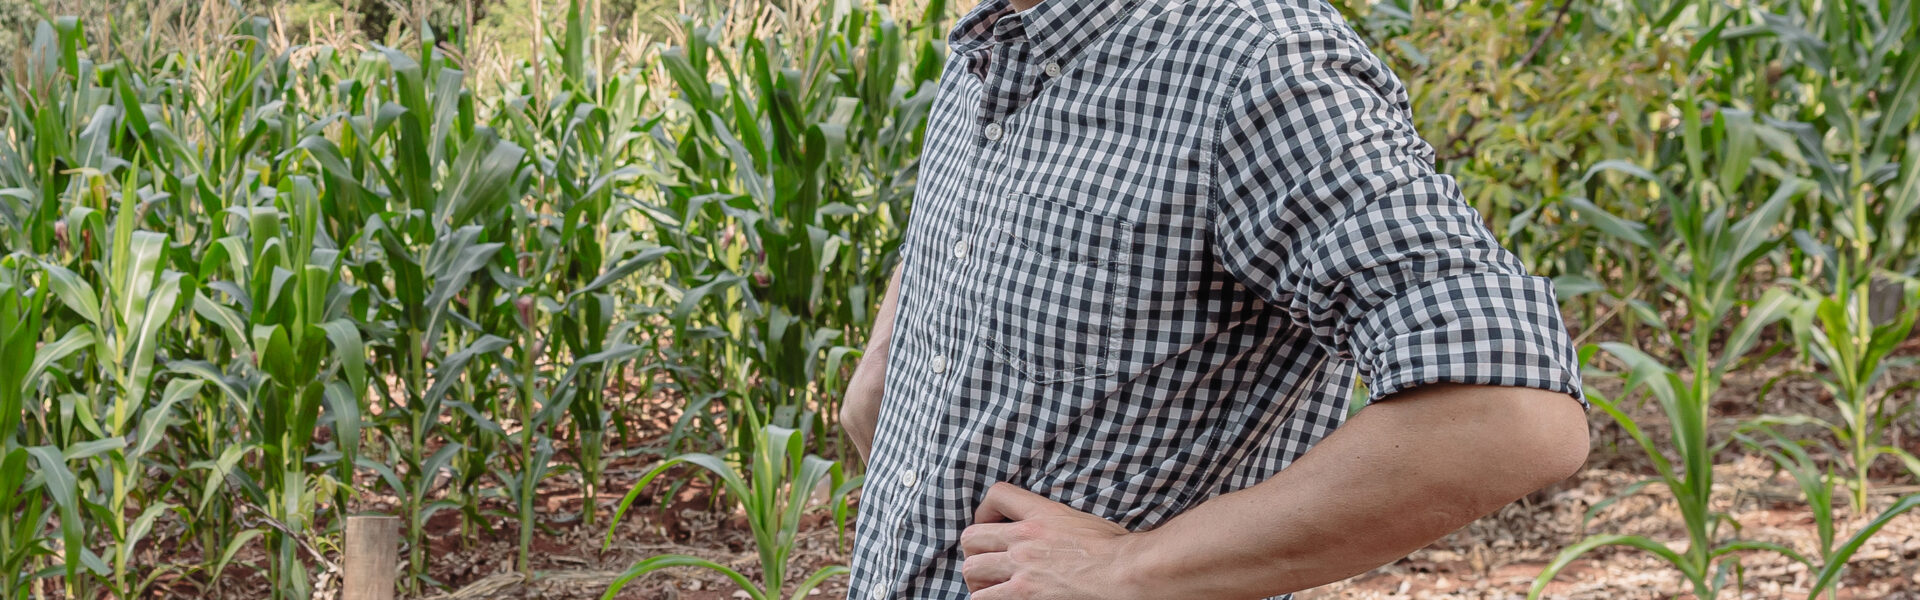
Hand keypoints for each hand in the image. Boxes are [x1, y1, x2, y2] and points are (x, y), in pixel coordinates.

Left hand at [958, 482, 1149, 599]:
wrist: (1127, 571)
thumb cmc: (1118, 550)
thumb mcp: (1084, 522)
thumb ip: (1058, 523)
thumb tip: (1053, 534)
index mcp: (1042, 514)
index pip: (998, 495)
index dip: (986, 510)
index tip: (991, 525)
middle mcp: (1025, 538)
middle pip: (972, 537)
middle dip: (975, 552)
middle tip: (988, 566)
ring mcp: (1022, 567)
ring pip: (972, 570)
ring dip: (978, 581)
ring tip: (991, 589)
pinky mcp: (1024, 595)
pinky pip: (983, 599)